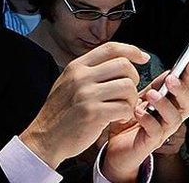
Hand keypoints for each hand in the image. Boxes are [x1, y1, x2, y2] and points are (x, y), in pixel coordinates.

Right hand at [20, 42, 148, 168]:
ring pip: (128, 87)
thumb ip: (91, 70)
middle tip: (128, 93)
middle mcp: (81, 77)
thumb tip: (122, 58)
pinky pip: (124, 107)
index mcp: (77, 67)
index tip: (143, 58)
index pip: (111, 48)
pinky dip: (126, 114)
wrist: (44, 139)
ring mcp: (86, 95)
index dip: (132, 50)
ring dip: (131, 99)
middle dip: (134, 79)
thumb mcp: (69, 82)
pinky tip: (118, 119)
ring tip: (123, 108)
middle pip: (124, 66)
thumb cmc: (61, 112)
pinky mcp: (93, 114)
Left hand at [101, 55, 188, 181]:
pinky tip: (138, 111)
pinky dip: (148, 119)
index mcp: (172, 106)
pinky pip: (156, 131)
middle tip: (171, 78)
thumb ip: (157, 87)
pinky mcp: (150, 143)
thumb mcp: (143, 99)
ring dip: (164, 104)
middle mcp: (172, 118)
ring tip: (151, 94)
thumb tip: (171, 70)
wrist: (115, 149)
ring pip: (174, 118)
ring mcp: (163, 132)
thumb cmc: (130, 123)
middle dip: (182, 90)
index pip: (187, 88)